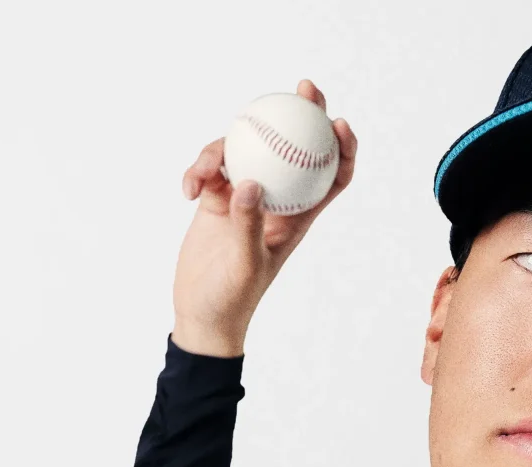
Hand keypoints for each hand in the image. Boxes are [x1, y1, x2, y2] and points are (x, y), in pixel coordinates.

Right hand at [172, 78, 357, 356]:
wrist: (202, 313)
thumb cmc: (232, 298)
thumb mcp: (244, 264)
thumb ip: (246, 224)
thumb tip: (249, 183)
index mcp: (298, 217)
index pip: (332, 177)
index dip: (343, 148)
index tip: (337, 122)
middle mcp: (276, 200)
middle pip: (295, 148)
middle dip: (302, 113)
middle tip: (300, 87)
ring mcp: (245, 196)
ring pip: (246, 149)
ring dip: (221, 149)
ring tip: (202, 174)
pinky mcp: (217, 199)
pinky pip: (212, 167)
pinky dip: (199, 170)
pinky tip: (188, 188)